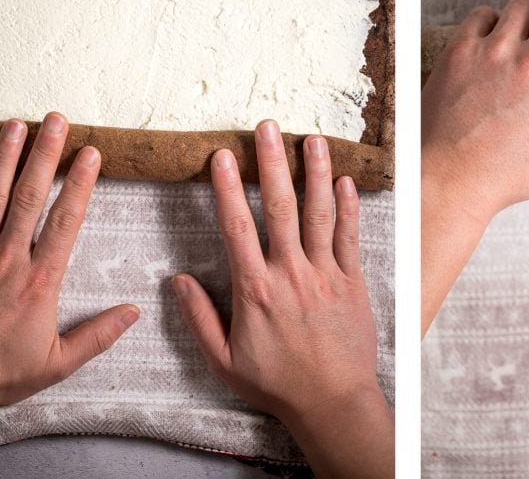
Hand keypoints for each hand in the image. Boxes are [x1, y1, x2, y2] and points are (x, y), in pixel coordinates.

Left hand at [0, 113, 137, 476]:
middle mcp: (7, 259)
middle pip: (29, 196)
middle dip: (45, 154)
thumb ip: (98, 335)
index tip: (90, 154)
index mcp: (39, 280)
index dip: (79, 184)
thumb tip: (134, 312)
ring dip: (5, 157)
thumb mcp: (58, 362)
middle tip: (56, 120)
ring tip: (16, 125)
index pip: (64, 221)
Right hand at [172, 120, 391, 477]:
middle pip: (280, 208)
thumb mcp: (223, 360)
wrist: (332, 401)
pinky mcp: (351, 282)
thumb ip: (199, 318)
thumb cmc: (276, 382)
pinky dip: (348, 208)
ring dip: (317, 174)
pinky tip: (345, 181)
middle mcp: (291, 274)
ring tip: (313, 139)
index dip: (228, 188)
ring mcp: (324, 275)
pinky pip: (349, 238)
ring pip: (320, 214)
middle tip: (268, 127)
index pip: (236, 227)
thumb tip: (176, 280)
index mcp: (255, 289)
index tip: (222, 156)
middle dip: (273, 163)